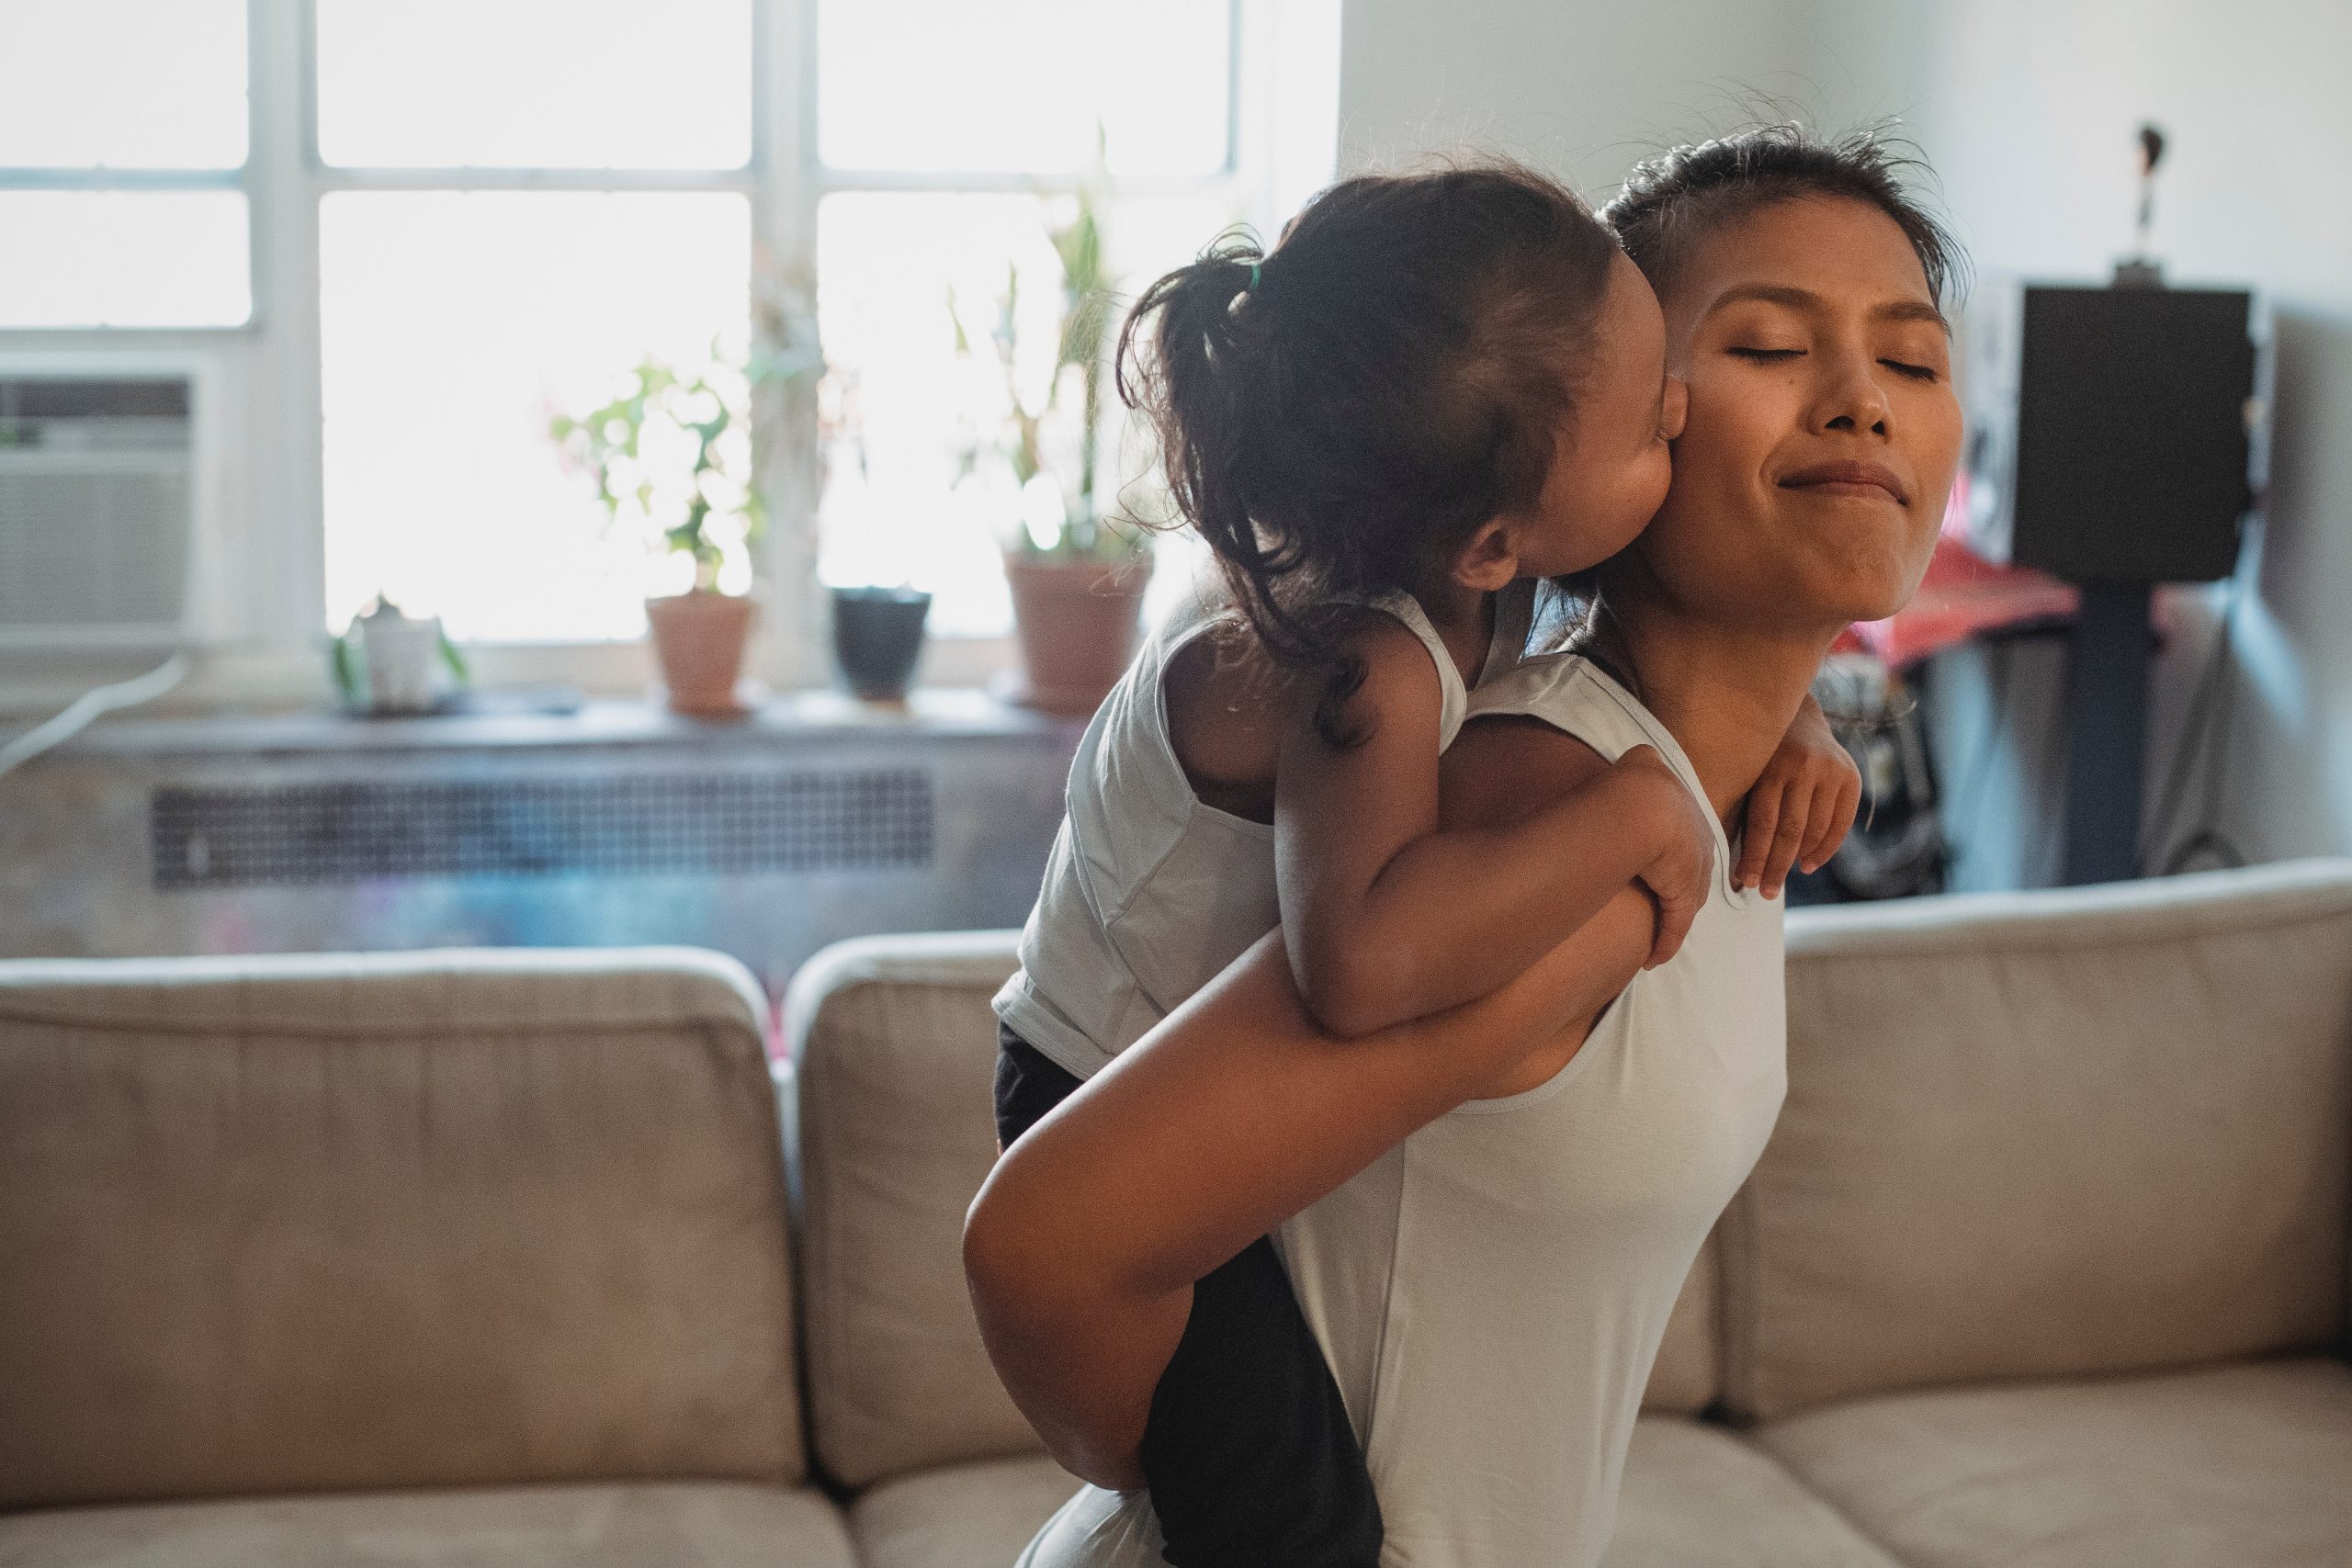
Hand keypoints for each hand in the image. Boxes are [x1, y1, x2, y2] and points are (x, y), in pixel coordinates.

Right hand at [1613, 745, 1715, 967]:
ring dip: (1670, 924)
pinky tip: (1654, 959)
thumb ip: (1643, 762)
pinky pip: (1674, 925)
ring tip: (1657, 942)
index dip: (1676, 857)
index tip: (1665, 869)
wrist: (1640, 806)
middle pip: (1691, 873)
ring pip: (1683, 902)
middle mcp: (1697, 840)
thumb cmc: (1631, 782)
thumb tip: (1641, 755)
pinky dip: (1665, 943)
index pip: (1687, 838)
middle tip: (1663, 910)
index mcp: (1688, 809)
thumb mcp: (1640, 763)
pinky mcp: (1683, 892)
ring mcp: (1693, 868)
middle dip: (1680, 893)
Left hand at [1737, 693, 1860, 899]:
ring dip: (1799, 860)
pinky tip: (1808, 864)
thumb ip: (1746, 810)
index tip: (1746, 882)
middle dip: (1776, 866)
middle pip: (1791, 831)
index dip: (1756, 857)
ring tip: (1782, 879)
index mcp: (1771, 767)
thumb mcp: (1749, 773)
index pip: (1763, 823)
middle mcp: (1804, 767)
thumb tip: (1737, 866)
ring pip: (1816, 829)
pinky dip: (1825, 849)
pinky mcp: (1851, 776)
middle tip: (1765, 892)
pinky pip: (1840, 823)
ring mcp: (1831, 771)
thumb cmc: (1761, 757)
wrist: (1799, 717)